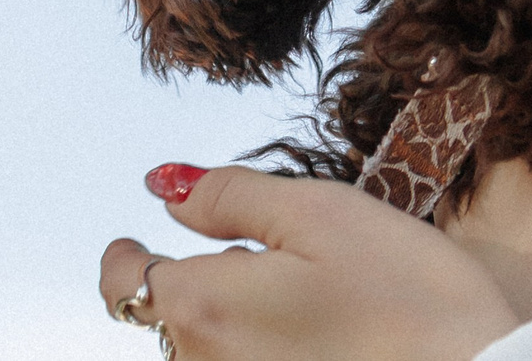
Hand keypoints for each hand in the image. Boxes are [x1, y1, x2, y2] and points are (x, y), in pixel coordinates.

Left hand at [98, 164, 520, 360]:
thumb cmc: (410, 300)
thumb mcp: (321, 212)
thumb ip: (231, 196)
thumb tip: (165, 187)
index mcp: (204, 307)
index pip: (122, 279)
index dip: (127, 250)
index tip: (139, 235)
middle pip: (164, 320)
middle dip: (193, 284)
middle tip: (258, 259)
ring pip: (202, 355)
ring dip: (227, 326)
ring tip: (302, 302)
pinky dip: (260, 353)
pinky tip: (316, 342)